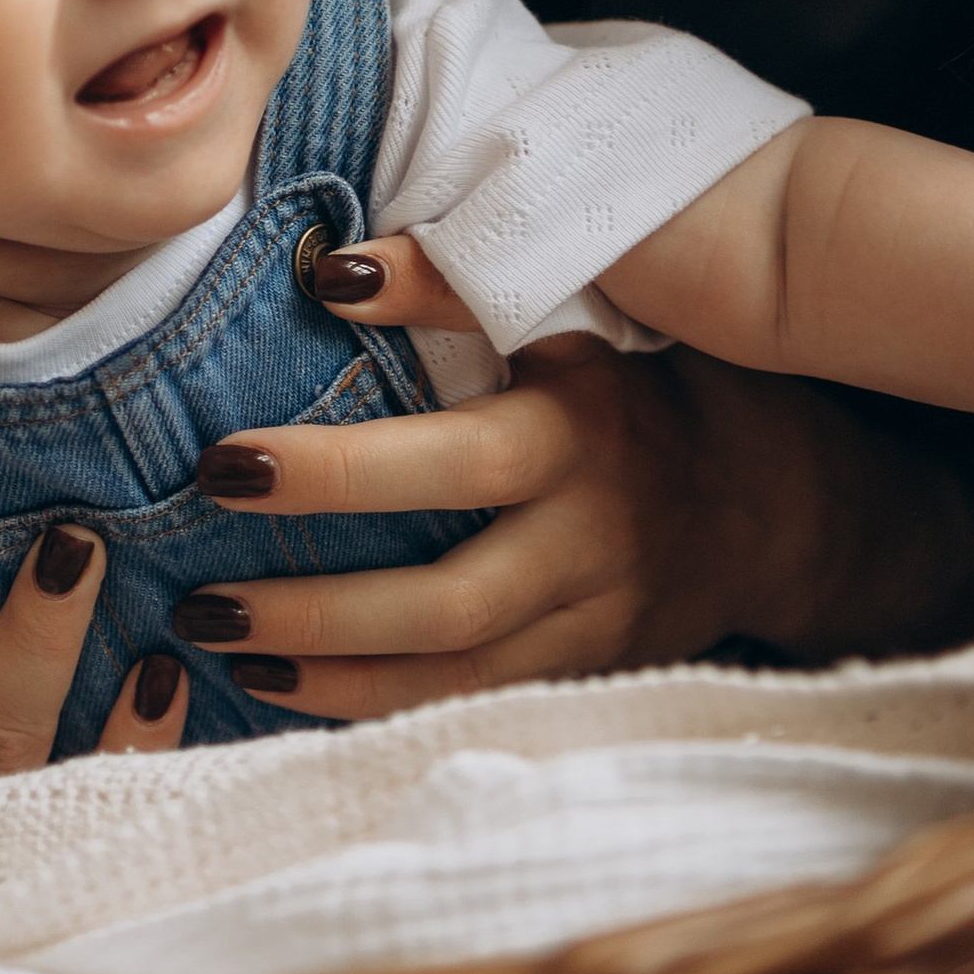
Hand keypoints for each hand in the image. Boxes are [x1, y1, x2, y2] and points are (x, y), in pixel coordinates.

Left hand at [164, 233, 973, 722]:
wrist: (775, 508)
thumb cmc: (645, 389)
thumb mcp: (582, 319)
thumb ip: (466, 289)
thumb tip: (331, 268)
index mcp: (583, 434)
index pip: (456, 457)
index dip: (342, 467)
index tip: (225, 460)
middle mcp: (590, 537)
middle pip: (450, 597)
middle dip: (318, 600)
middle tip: (198, 587)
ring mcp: (591, 619)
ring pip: (454, 674)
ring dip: (328, 667)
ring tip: (215, 642)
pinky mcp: (582, 671)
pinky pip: (468, 704)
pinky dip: (370, 705)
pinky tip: (278, 687)